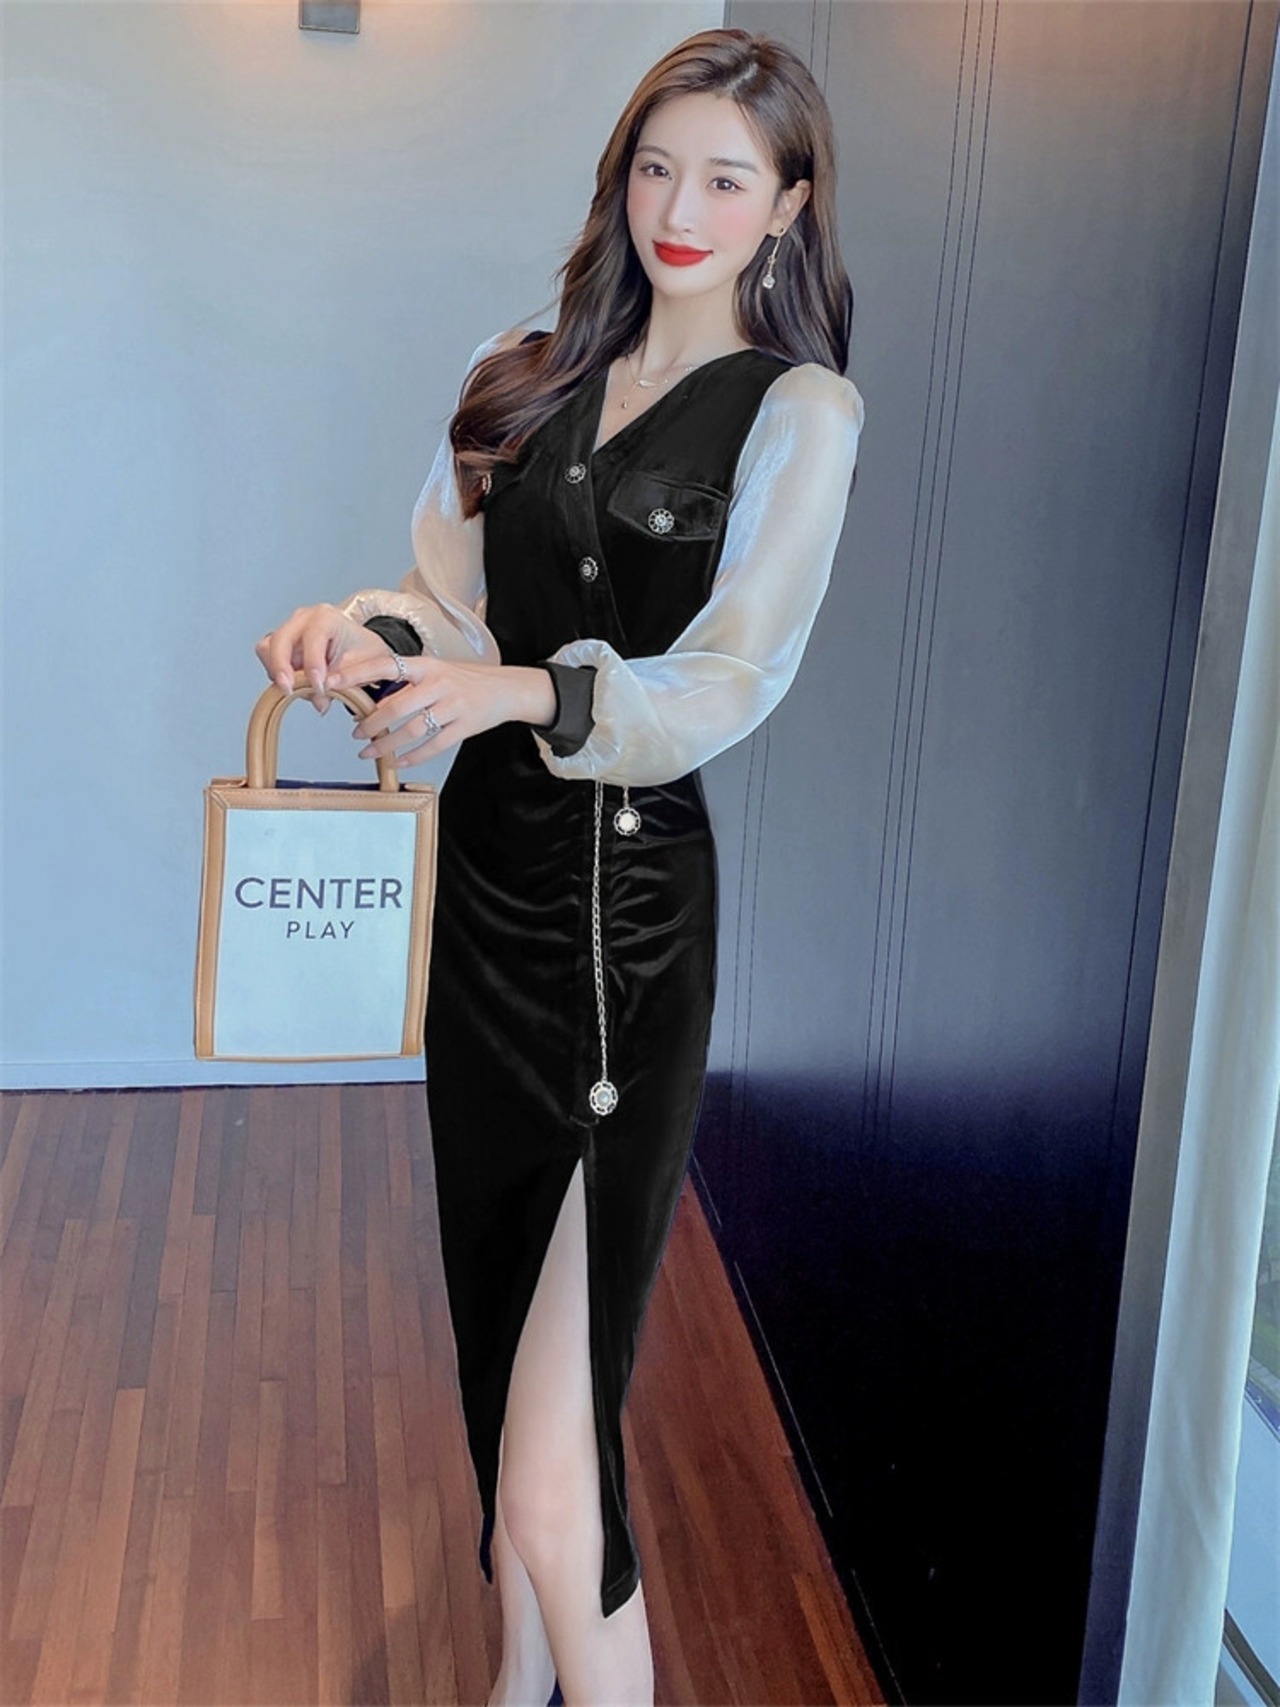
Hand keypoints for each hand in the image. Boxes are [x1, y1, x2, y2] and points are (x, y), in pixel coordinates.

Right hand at [255, 602, 393, 713]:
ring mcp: (290, 631)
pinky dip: (278, 675)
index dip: (312, 663)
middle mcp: (304, 620)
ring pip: (267, 649)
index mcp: (326, 618)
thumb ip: (343, 682)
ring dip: (279, 672)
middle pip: (279, 640)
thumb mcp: (365, 667)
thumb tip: (320, 701)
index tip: (318, 685)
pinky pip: (269, 660)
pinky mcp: (282, 646)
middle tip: (290, 690)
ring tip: (299, 688)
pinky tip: (296, 685)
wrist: (364, 649)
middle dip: (281, 668)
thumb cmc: (364, 651)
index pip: (313, 636)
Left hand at [327, 652, 556, 766]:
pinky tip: (399, 762)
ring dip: (387, 745)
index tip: (333, 681)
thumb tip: (369, 694)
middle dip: (371, 724)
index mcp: (426, 665)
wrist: (505, 689)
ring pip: (412, 731)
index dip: (357, 673)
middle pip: (396, 707)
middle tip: (356, 734)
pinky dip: (412, 757)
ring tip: (370, 752)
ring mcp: (452, 706)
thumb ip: (407, 680)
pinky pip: (433, 746)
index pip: (385, 665)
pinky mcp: (464, 727)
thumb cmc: (464, 679)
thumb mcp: (435, 669)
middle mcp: (438, 684)